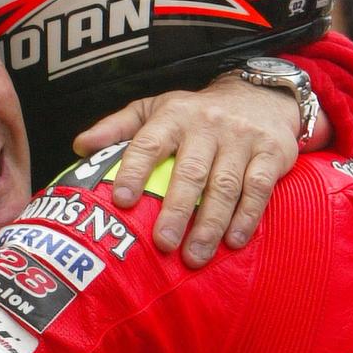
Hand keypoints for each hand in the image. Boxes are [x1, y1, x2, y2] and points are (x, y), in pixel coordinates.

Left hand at [73, 76, 301, 267]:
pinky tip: (233, 242)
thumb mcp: (155, 109)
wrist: (261, 95)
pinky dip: (246, 218)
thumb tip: (80, 147)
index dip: (135, 170)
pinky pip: (258, 188)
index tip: (122, 200)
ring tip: (194, 257)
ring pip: (225, 185)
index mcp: (173, 116)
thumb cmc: (196, 112)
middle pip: (190, 171)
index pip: (150, 142)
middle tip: (162, 244)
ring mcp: (242, 139)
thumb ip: (117, 128)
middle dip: (175, 209)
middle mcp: (207, 125)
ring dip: (209, 224)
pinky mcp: (272, 153)